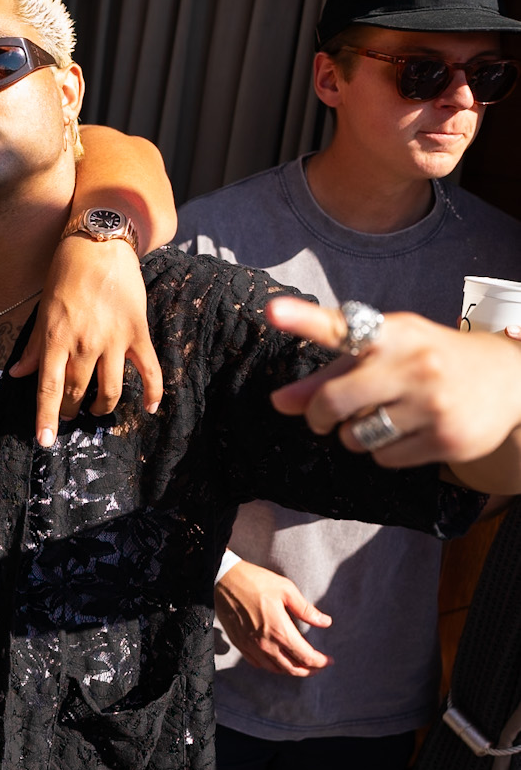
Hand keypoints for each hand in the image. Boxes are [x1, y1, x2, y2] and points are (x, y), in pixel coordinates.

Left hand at [12, 234, 163, 443]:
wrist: (100, 244)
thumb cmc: (65, 273)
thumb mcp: (43, 309)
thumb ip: (33, 346)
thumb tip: (17, 374)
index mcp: (56, 339)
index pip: (49, 388)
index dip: (47, 418)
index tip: (44, 441)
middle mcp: (84, 344)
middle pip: (79, 393)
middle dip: (72, 410)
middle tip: (70, 412)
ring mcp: (113, 340)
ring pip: (110, 391)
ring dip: (103, 406)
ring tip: (97, 408)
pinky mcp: (137, 333)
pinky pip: (149, 370)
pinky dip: (152, 392)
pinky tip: (150, 407)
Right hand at [215, 559, 331, 675]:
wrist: (222, 579)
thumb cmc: (255, 581)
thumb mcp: (286, 589)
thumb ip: (306, 610)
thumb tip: (326, 622)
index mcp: (279, 630)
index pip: (305, 656)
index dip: (320, 662)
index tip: (329, 660)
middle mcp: (265, 644)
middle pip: (292, 668)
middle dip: (308, 670)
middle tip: (318, 666)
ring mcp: (250, 646)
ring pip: (275, 669)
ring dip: (291, 670)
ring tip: (301, 666)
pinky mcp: (239, 644)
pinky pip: (258, 664)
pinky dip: (271, 666)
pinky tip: (277, 661)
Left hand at [266, 297, 520, 474]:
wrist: (508, 380)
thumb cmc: (429, 360)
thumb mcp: (384, 353)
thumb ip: (329, 375)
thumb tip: (279, 402)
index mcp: (394, 332)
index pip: (343, 327)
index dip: (304, 320)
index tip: (272, 311)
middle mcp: (414, 363)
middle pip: (334, 401)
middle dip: (319, 415)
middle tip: (324, 417)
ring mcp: (432, 402)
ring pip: (356, 436)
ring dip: (356, 433)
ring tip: (383, 416)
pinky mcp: (445, 439)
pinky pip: (384, 458)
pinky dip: (385, 451)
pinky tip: (409, 431)